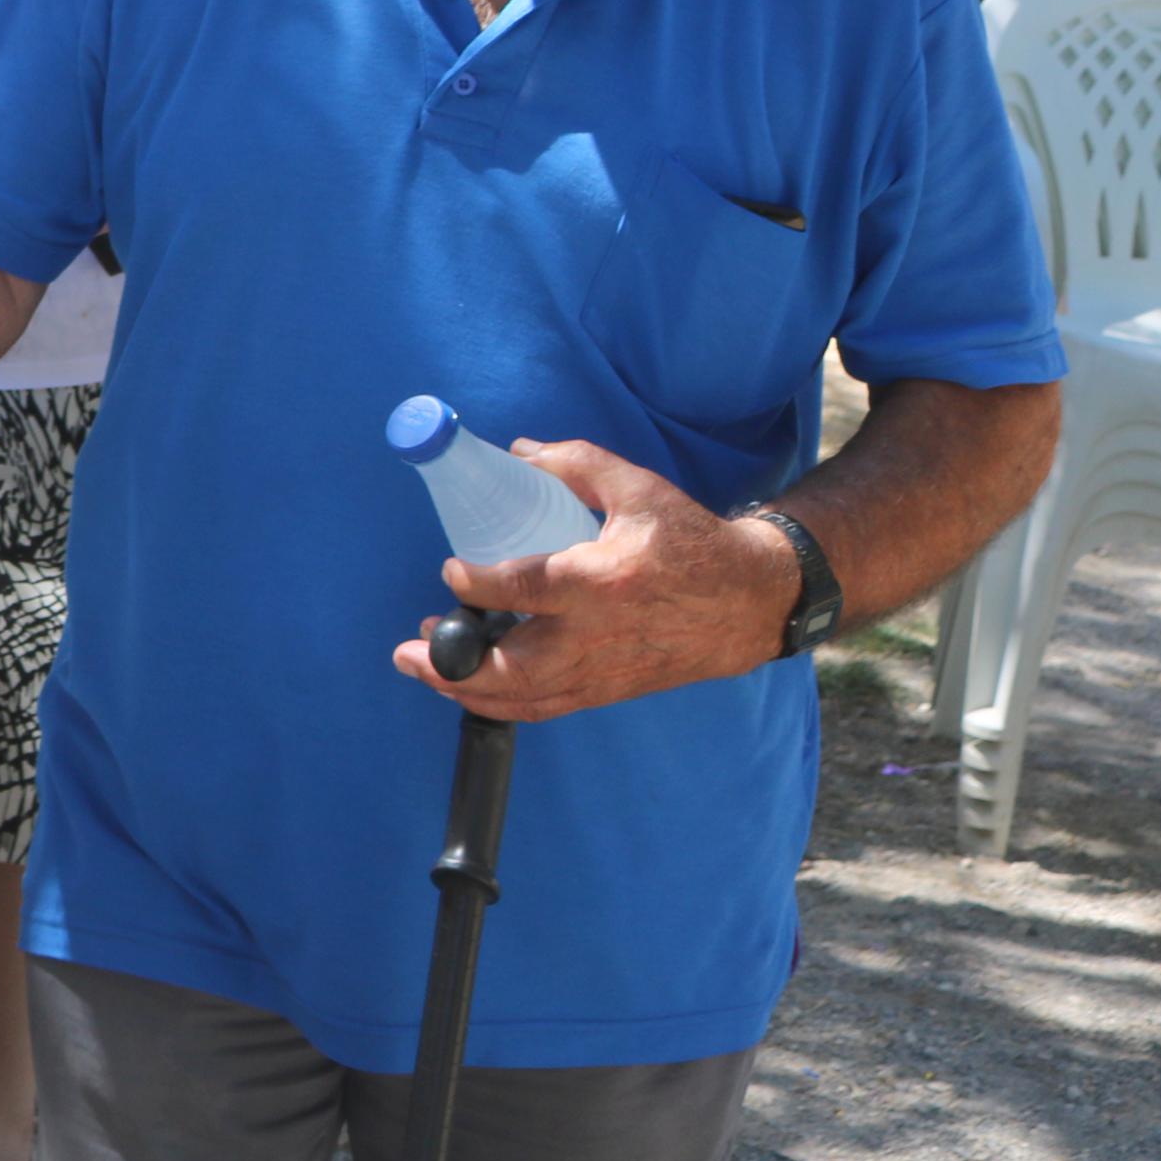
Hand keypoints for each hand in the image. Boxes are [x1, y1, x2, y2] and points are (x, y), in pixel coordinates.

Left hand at [387, 438, 797, 724]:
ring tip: (423, 666)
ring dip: (466, 689)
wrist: (750, 602)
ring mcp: (602, 670)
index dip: (479, 586)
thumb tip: (515, 454)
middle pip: (516, 669)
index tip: (450, 572)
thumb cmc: (691, 541)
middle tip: (410, 647)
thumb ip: (573, 464)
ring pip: (525, 698)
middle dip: (455, 665)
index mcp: (603, 582)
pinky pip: (546, 707)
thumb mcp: (637, 488)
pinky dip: (503, 702)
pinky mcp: (608, 690)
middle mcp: (598, 636)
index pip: (527, 591)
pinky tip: (469, 685)